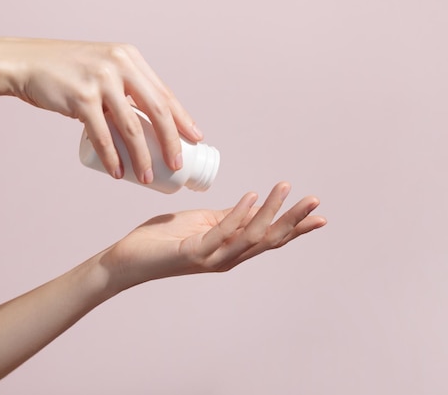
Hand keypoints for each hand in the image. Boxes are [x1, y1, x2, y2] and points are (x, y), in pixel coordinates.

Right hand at [10, 38, 202, 181]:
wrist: (26, 62)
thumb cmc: (69, 70)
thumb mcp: (104, 67)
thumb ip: (125, 86)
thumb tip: (148, 119)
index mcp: (130, 59)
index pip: (164, 94)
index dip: (183, 119)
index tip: (196, 140)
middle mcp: (120, 66)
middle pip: (157, 111)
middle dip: (172, 142)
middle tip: (178, 166)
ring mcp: (100, 81)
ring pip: (132, 128)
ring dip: (142, 158)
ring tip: (147, 178)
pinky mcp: (80, 98)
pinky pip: (103, 135)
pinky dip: (113, 158)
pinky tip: (118, 173)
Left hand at [102, 182, 326, 290]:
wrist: (128, 258)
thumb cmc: (164, 240)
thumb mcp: (203, 223)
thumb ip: (228, 218)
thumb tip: (255, 205)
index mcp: (232, 250)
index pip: (270, 238)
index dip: (295, 227)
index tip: (319, 216)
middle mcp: (228, 258)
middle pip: (269, 239)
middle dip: (294, 220)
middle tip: (315, 202)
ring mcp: (212, 258)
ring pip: (251, 236)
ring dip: (271, 211)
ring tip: (285, 188)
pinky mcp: (194, 253)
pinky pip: (222, 233)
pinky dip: (239, 214)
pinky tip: (252, 196)